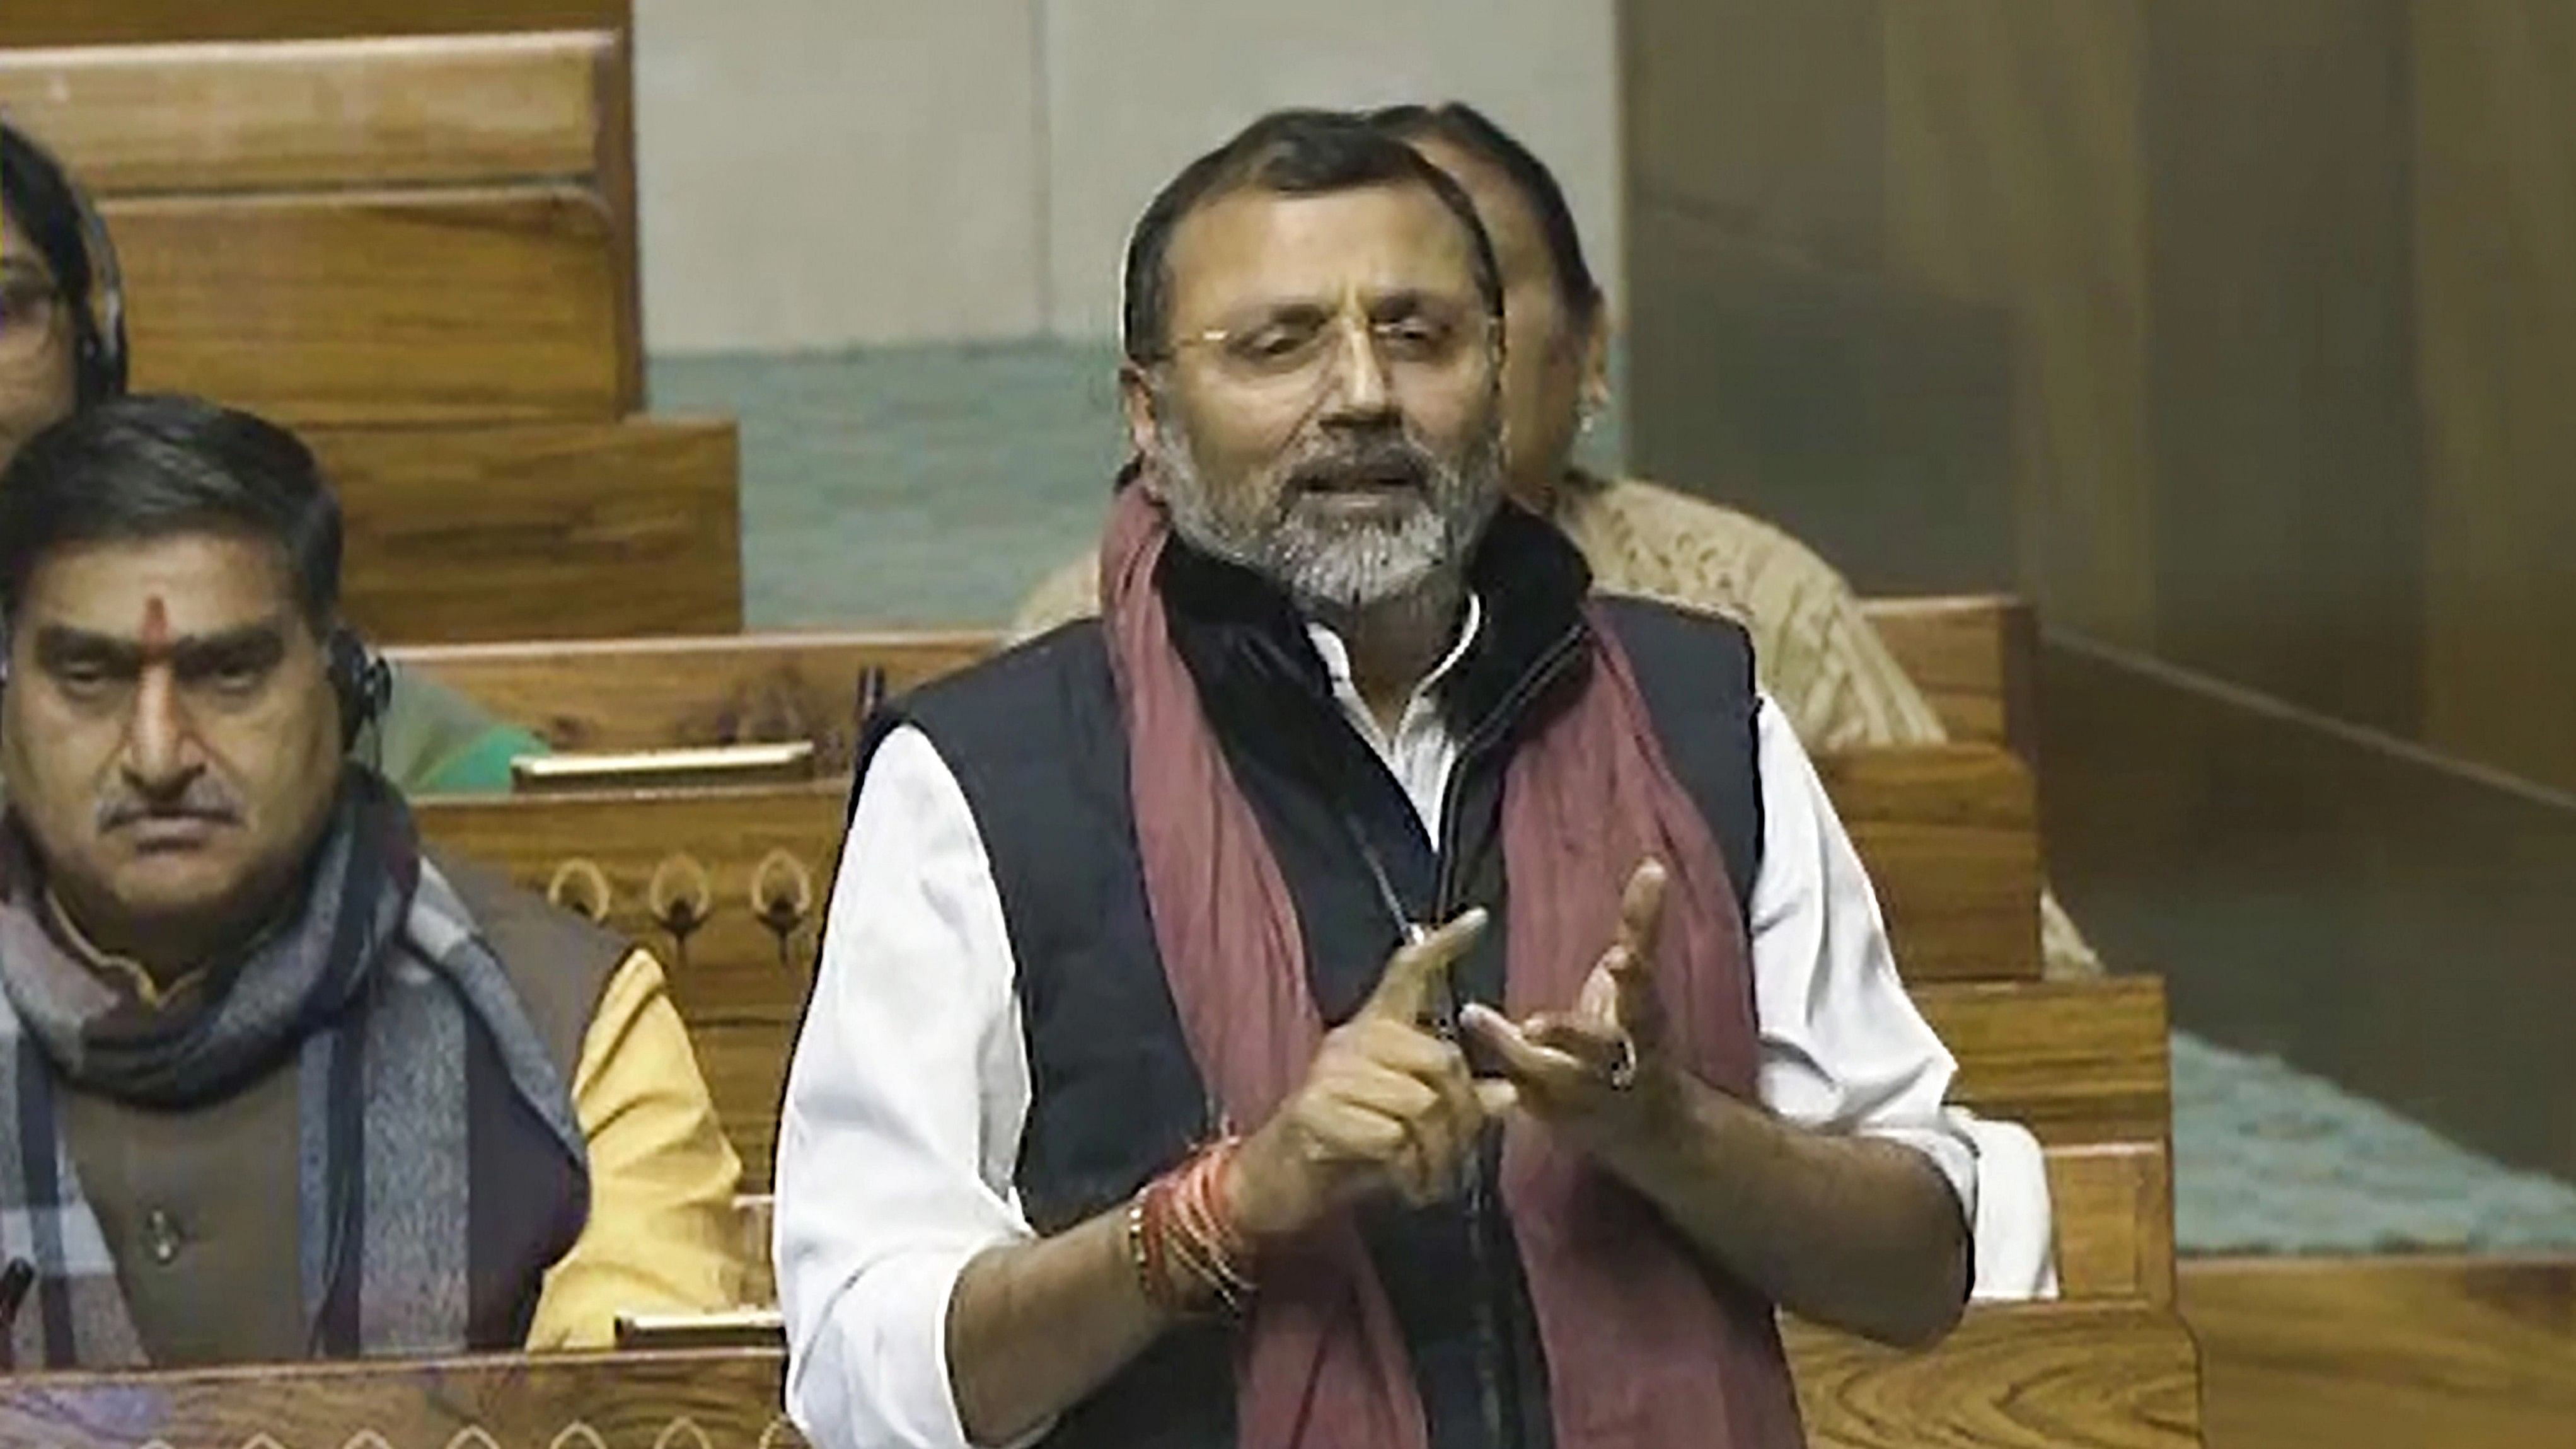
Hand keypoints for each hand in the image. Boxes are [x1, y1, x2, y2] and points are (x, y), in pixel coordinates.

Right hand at [1226, 909, 1514, 1241]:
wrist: (1275, 1185)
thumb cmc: (1347, 1150)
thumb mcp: (1408, 1125)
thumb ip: (1452, 1106)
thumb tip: (1506, 1095)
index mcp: (1374, 1032)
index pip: (1406, 975)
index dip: (1443, 947)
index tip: (1479, 918)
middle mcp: (1351, 1040)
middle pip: (1441, 1060)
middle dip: (1462, 1118)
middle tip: (1455, 1159)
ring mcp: (1329, 1073)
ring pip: (1420, 1104)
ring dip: (1436, 1155)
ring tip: (1428, 1181)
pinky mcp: (1313, 1111)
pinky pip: (1389, 1137)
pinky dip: (1407, 1172)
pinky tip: (1404, 1186)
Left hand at [1463, 860, 1678, 1148]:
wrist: (1648, 1128)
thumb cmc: (1637, 1039)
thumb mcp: (1643, 986)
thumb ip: (1642, 928)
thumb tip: (1652, 867)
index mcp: (1643, 1028)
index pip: (1643, 1000)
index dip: (1632, 980)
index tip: (1618, 958)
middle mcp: (1616, 1067)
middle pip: (1594, 1051)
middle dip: (1567, 1032)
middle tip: (1532, 1020)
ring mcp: (1583, 1098)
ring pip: (1548, 1078)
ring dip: (1513, 1051)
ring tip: (1477, 1016)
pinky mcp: (1547, 1118)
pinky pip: (1515, 1098)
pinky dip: (1488, 1082)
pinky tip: (1457, 1059)